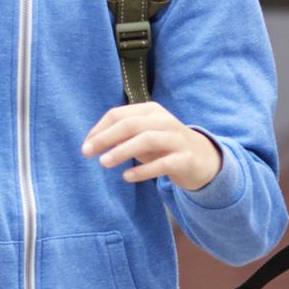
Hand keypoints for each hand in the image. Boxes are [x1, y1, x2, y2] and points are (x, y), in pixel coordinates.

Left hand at [83, 101, 223, 190]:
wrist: (203, 159)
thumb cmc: (164, 147)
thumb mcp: (142, 137)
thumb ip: (121, 137)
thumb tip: (92, 143)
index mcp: (151, 111)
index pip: (119, 114)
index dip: (99, 130)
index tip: (85, 146)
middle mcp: (164, 121)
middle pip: (130, 124)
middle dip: (105, 138)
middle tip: (87, 153)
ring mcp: (177, 139)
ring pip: (146, 140)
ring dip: (122, 151)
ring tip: (104, 163)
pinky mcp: (186, 158)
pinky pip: (163, 163)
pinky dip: (143, 170)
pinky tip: (127, 177)